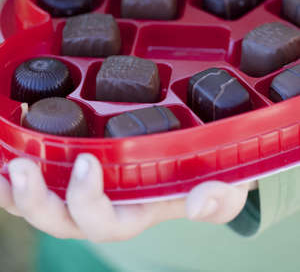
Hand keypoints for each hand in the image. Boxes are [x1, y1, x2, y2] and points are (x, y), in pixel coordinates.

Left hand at [1, 154, 256, 240]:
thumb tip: (200, 202)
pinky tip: (6, 140)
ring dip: (13, 188)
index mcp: (133, 213)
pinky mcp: (71, 164)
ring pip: (38, 201)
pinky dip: (15, 165)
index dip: (89, 200)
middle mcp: (101, 204)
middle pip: (59, 219)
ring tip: (0, 162)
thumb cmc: (204, 174)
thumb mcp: (225, 187)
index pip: (104, 222)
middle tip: (20, 167)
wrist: (191, 158)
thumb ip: (219, 198)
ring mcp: (82, 187)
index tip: (87, 162)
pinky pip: (36, 173)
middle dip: (36, 201)